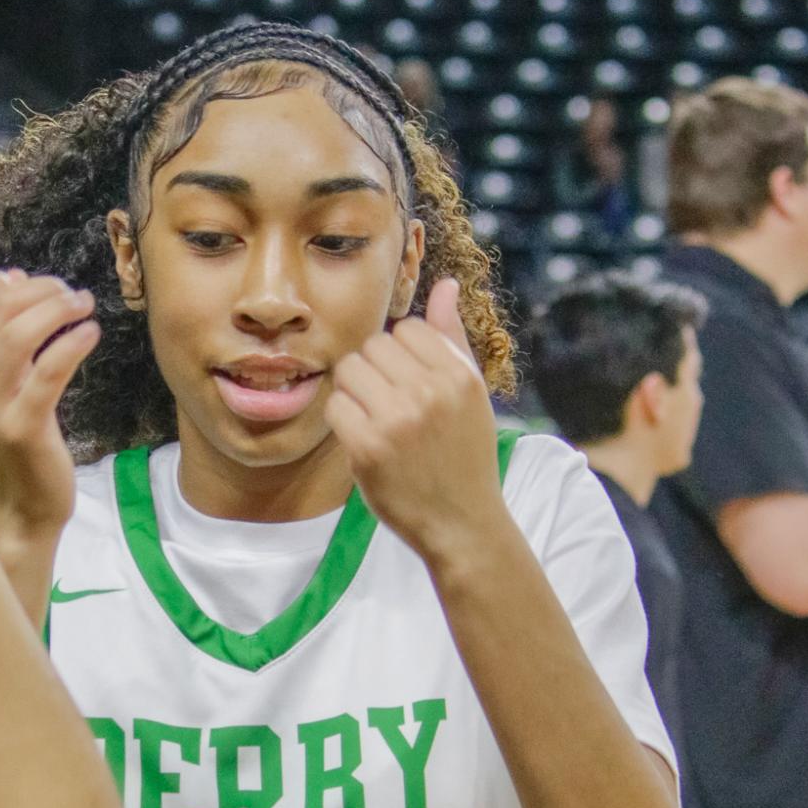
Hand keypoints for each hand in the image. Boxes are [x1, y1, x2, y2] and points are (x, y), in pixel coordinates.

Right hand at [0, 271, 98, 540]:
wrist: (19, 510)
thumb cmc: (15, 444)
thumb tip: (14, 280)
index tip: (25, 282)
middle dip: (40, 289)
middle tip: (69, 294)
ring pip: (18, 334)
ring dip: (57, 309)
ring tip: (83, 306)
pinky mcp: (24, 428)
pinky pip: (48, 371)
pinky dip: (73, 344)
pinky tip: (91, 334)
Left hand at [327, 277, 506, 567]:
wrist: (462, 522)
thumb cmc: (464, 455)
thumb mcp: (471, 394)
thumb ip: (453, 338)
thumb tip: (446, 284)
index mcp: (458, 375)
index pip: (407, 328)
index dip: (401, 354)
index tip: (408, 384)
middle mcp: (430, 392)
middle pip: (372, 345)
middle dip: (374, 371)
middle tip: (389, 405)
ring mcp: (398, 420)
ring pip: (349, 370)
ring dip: (355, 393)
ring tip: (376, 419)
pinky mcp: (368, 448)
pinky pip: (336, 407)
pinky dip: (344, 421)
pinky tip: (364, 439)